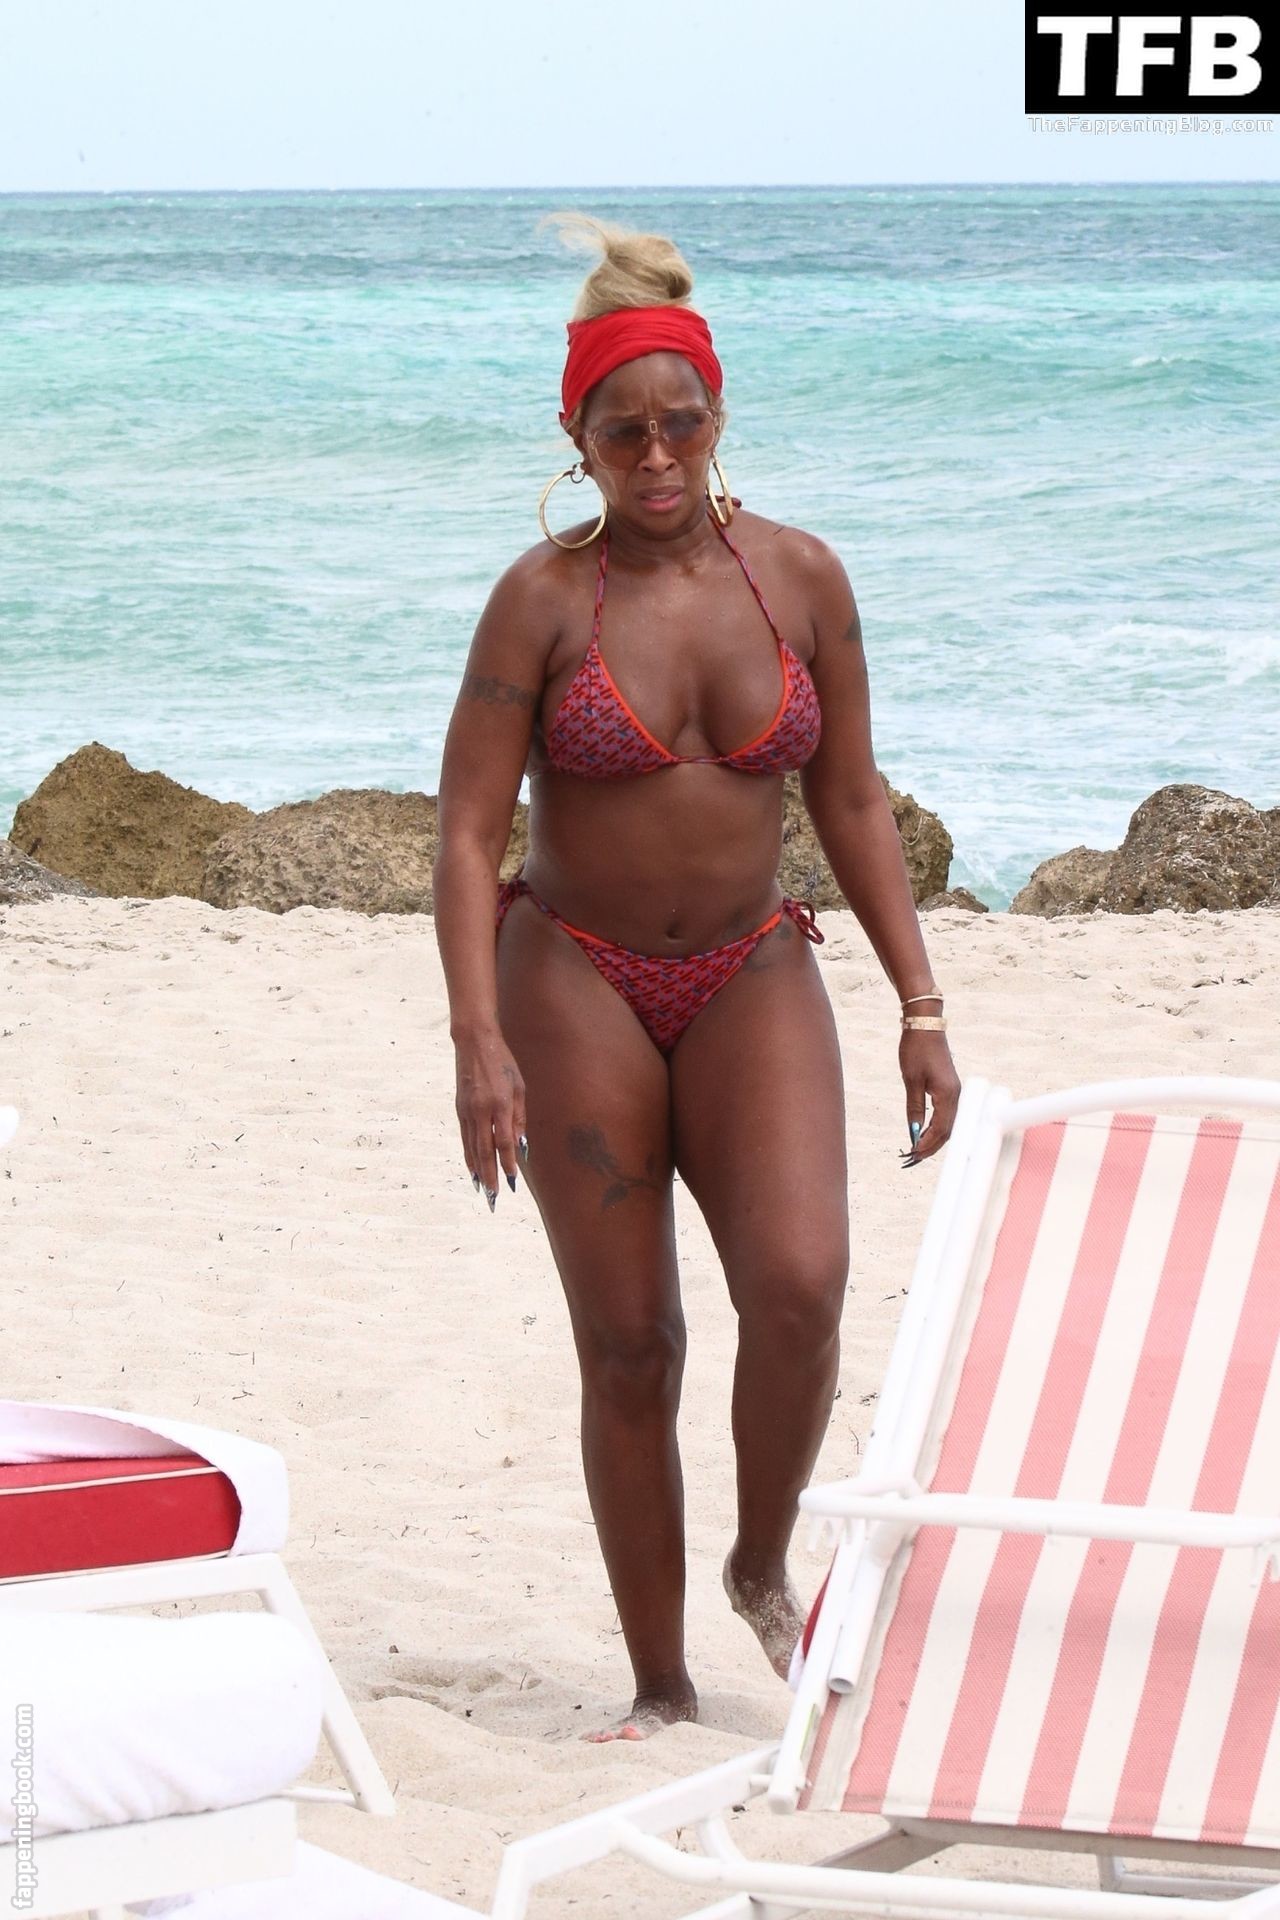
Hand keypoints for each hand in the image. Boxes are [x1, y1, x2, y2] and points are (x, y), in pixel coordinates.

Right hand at [454, 1029, 527, 1209]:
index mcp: (499, 1103)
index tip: (512, 1181)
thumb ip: (520, 1117)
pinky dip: (469, 1155)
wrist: (474, 1042)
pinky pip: (465, 1138)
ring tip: (483, 1190)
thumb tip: (521, 1146)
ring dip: (478, 1170)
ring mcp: (466, 1110)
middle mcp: (481, 1110)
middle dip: (490, 1176)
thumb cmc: (503, 1063)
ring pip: (472, 1147)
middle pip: (485, 1150)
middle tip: (494, 1197)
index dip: (508, 1163)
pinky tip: (473, 1168)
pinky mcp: (459, 1109)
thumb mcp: (519, 1087)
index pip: (504, 1141)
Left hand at [898, 1030, 959, 1167]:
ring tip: (917, 1149)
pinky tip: (925, 1132)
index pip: (940, 1130)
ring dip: (934, 1138)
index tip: (912, 1154)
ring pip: (949, 1124)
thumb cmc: (916, 1049)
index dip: (927, 1145)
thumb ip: (914, 1108)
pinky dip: (937, 1127)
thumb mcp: (911, 1081)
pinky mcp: (951, 1088)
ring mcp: (956, 1092)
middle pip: (948, 1131)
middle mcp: (957, 1096)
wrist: (925, 1025)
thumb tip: (913, 1131)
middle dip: (931, 1147)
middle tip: (913, 1159)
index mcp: (948, 1095)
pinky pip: (947, 1114)